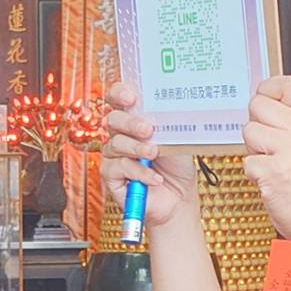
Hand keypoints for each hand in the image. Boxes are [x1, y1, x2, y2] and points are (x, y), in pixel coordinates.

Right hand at [100, 82, 198, 228]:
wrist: (179, 197)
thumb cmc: (176, 167)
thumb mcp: (176, 139)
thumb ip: (166, 124)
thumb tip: (166, 109)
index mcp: (134, 120)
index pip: (117, 99)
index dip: (119, 94)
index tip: (131, 97)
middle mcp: (120, 135)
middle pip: (113, 119)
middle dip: (130, 122)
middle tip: (148, 129)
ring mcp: (114, 155)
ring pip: (115, 143)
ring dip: (137, 148)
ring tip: (154, 154)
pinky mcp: (111, 176)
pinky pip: (118, 167)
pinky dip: (138, 172)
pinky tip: (154, 178)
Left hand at [240, 77, 290, 246]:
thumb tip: (261, 105)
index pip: (287, 84)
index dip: (267, 89)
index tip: (263, 100)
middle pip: (257, 105)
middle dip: (256, 125)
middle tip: (268, 147)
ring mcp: (290, 150)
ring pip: (248, 132)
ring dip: (253, 152)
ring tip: (273, 166)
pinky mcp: (274, 171)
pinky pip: (247, 162)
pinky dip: (254, 175)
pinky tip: (272, 182)